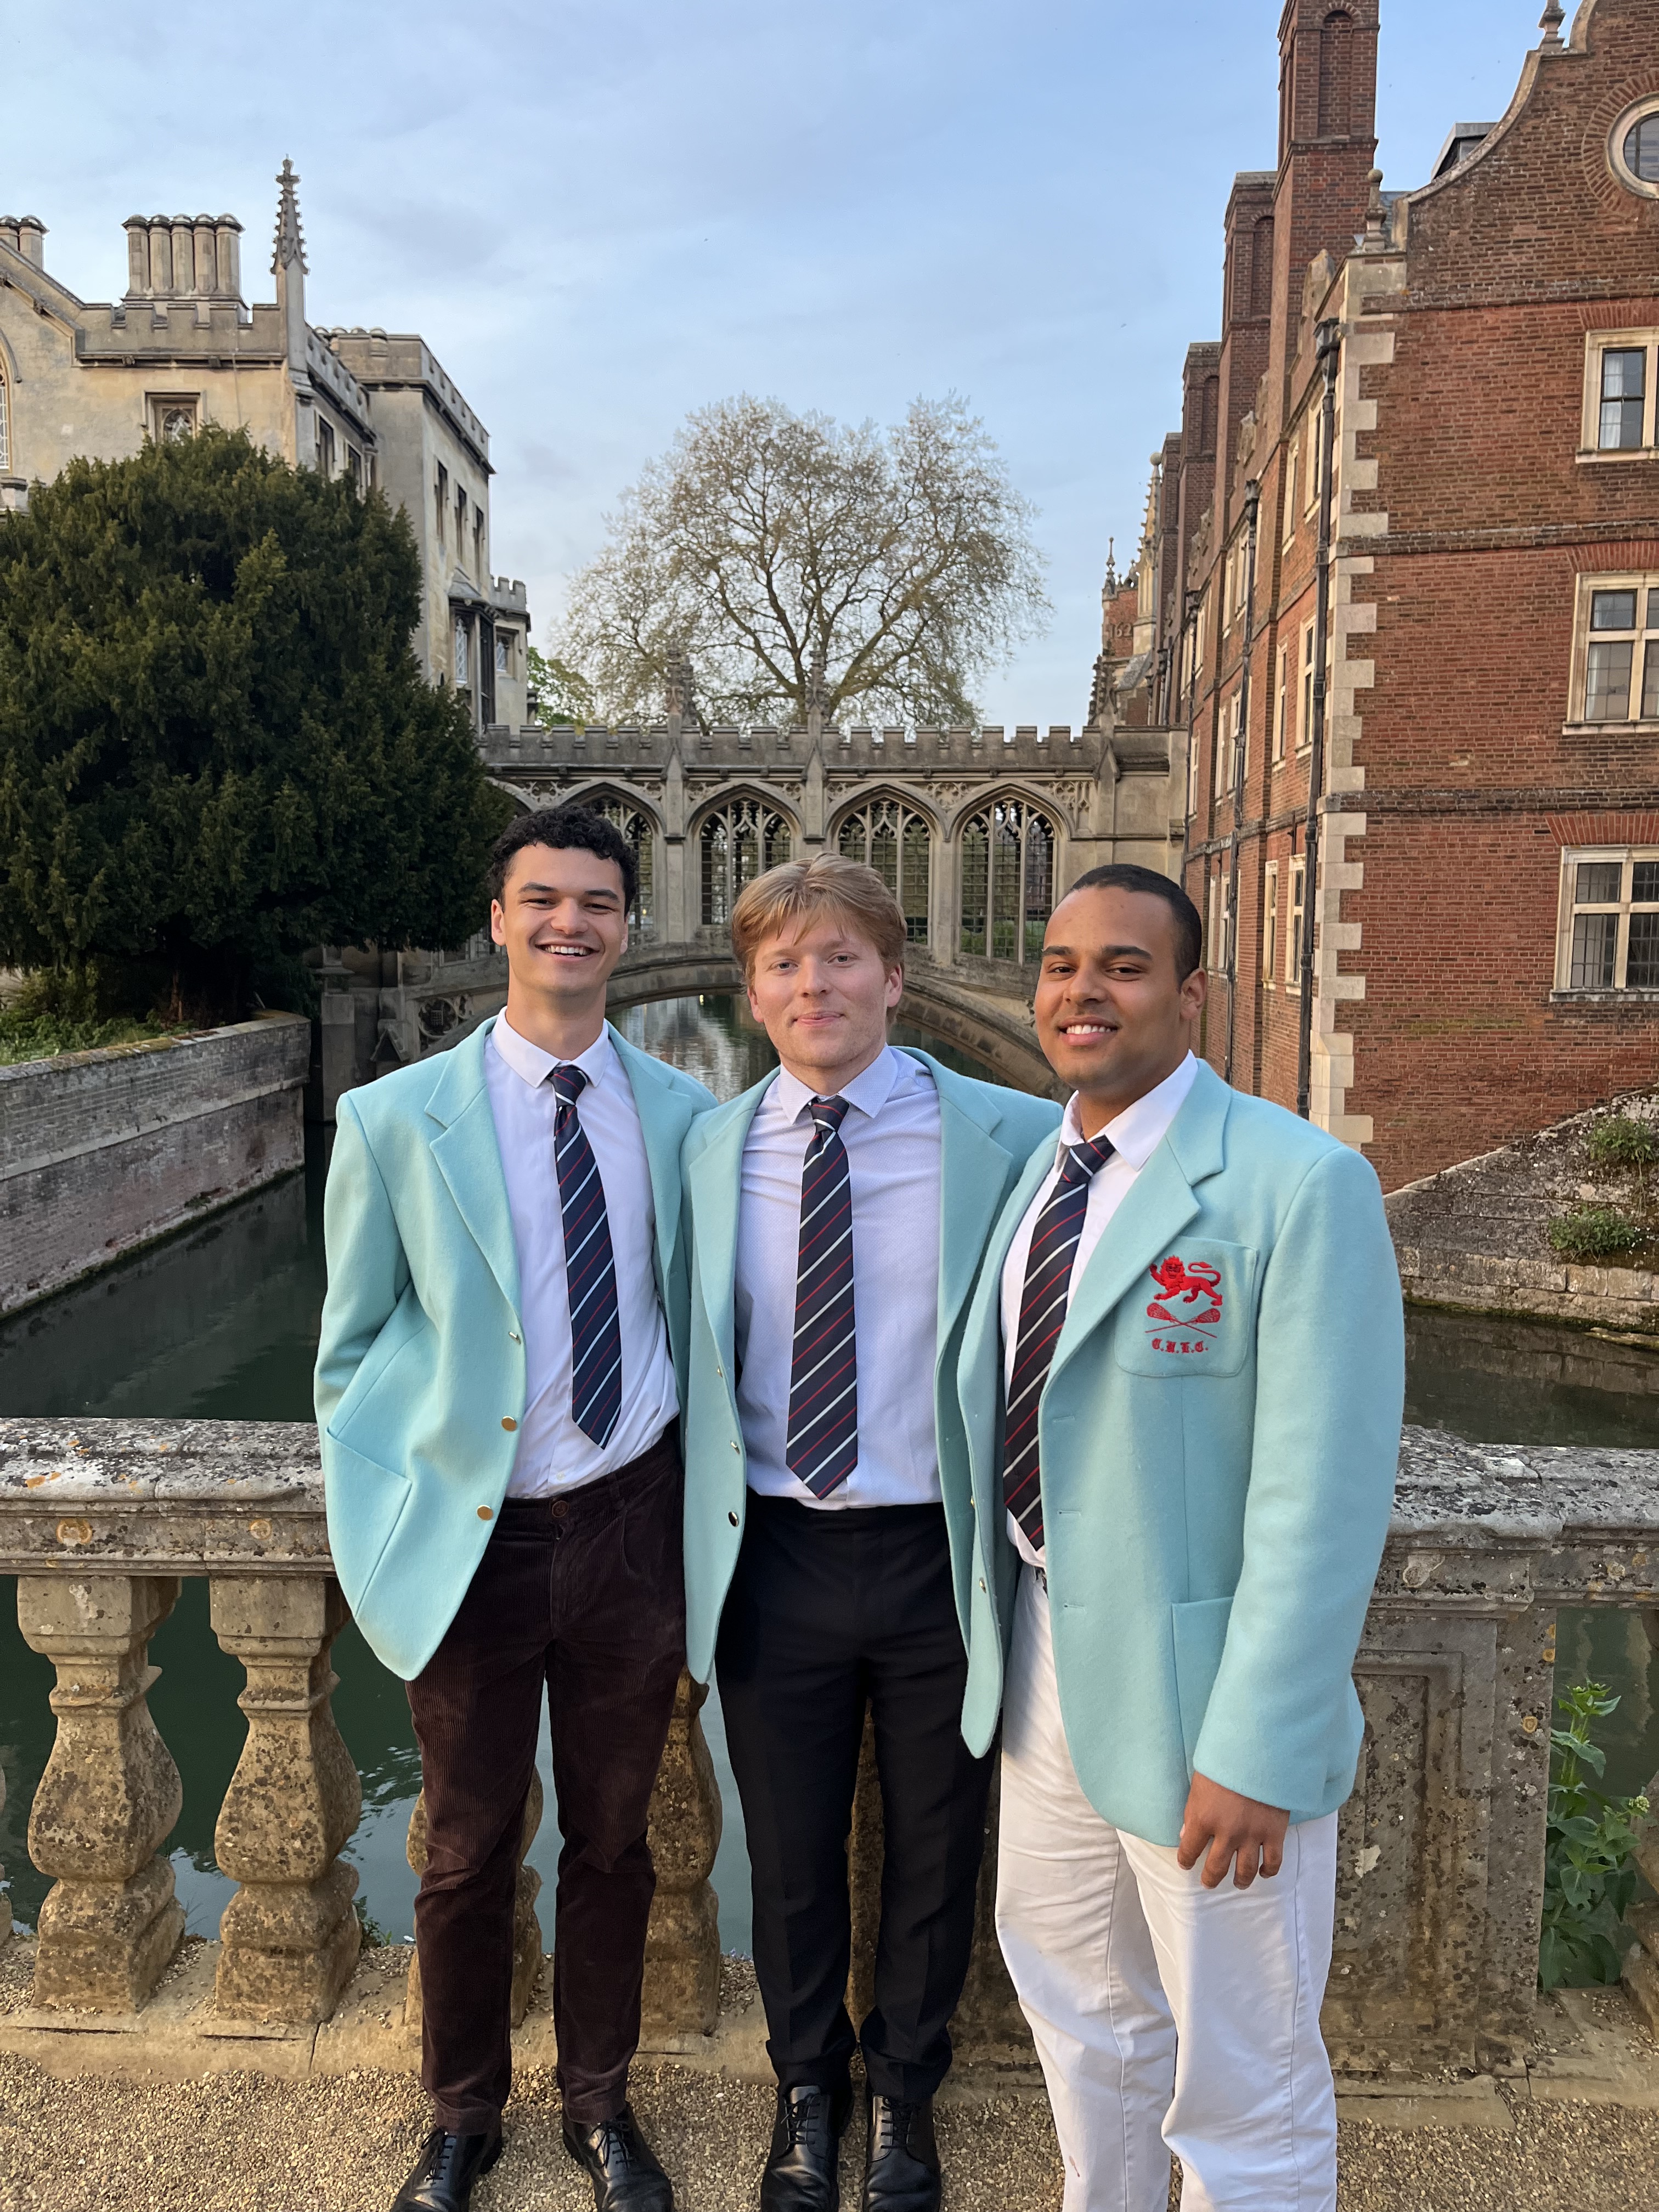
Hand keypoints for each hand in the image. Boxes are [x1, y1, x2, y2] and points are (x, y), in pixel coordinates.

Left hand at [1176, 1772, 1289, 1889]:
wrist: (1258, 1751)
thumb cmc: (1223, 1762)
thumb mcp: (1199, 1784)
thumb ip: (1192, 1812)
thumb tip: (1186, 1836)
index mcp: (1203, 1819)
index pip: (1190, 1850)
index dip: (1186, 1860)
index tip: (1186, 1863)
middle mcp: (1227, 1833)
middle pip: (1217, 1867)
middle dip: (1210, 1878)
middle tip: (1208, 1883)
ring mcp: (1252, 1835)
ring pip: (1245, 1870)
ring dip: (1240, 1880)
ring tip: (1238, 1883)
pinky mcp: (1274, 1833)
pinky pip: (1273, 1861)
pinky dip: (1268, 1870)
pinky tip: (1263, 1872)